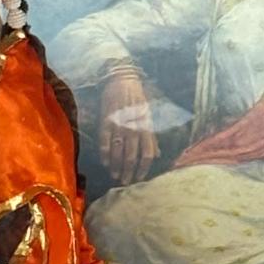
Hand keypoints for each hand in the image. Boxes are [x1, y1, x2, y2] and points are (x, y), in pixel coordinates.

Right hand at [97, 66, 157, 183]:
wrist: (122, 81)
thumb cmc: (138, 100)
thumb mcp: (149, 117)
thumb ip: (152, 137)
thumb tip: (158, 155)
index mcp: (146, 128)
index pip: (147, 154)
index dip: (143, 168)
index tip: (139, 178)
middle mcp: (133, 129)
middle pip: (131, 156)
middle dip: (128, 171)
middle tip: (125, 182)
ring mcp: (119, 125)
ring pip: (118, 152)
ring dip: (116, 166)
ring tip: (115, 176)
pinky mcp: (106, 121)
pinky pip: (105, 142)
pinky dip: (105, 154)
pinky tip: (105, 162)